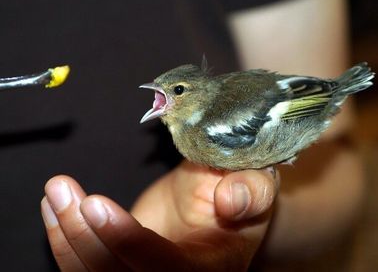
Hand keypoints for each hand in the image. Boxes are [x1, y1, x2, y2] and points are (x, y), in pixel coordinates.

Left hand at [41, 161, 278, 270]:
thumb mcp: (254, 184)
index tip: (96, 205)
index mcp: (211, 268)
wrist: (218, 203)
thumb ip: (251, 190)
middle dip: (85, 237)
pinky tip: (54, 207)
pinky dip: (63, 240)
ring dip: (66, 236)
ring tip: (56, 192)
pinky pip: (86, 267)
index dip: (128, 241)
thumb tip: (232, 200)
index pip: (164, 267)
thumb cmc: (236, 190)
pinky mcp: (122, 267)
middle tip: (63, 191)